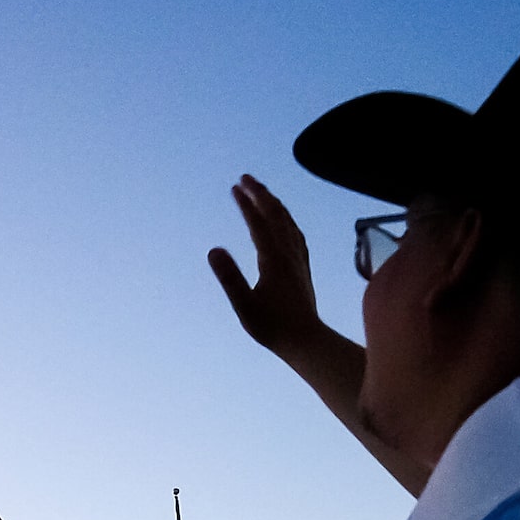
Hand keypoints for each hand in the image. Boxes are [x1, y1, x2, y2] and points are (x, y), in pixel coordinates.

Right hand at [212, 177, 323, 353]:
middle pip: (276, 215)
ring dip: (274, 203)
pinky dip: (287, 220)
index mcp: (273, 260)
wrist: (306, 341)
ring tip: (262, 192)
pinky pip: (295, 234)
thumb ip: (229, 278)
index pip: (258, 223)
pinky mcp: (302, 267)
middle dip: (260, 194)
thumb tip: (213, 249)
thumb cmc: (273, 328)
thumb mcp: (244, 306)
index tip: (235, 187)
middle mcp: (289, 254)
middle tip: (245, 178)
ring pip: (288, 222)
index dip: (246, 203)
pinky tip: (284, 222)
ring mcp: (298, 260)